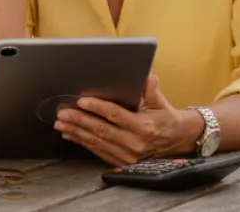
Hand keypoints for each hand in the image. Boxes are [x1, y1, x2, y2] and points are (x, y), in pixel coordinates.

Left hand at [54, 75, 201, 165]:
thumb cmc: (166, 118)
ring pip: (96, 142)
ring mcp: (128, 155)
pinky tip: (70, 135)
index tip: (81, 101)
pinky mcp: (122, 162)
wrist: (179, 142)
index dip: (97, 107)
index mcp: (144, 126)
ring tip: (60, 124)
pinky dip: (82, 142)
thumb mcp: (161, 102)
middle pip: (101, 130)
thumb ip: (151, 90)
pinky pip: (98, 151)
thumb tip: (147, 76)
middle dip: (79, 120)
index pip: (115, 115)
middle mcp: (134, 142)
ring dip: (76, 132)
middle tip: (63, 113)